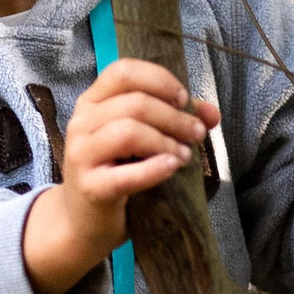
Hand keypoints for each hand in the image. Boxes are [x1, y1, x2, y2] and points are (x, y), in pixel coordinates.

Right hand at [58, 58, 219, 248]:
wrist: (84, 221)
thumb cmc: (115, 173)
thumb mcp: (140, 140)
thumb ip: (174, 120)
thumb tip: (212, 113)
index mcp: (92, 103)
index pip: (123, 72)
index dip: (158, 80)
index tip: (183, 99)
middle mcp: (81, 123)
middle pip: (134, 103)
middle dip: (174, 117)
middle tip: (196, 133)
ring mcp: (81, 154)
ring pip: (128, 131)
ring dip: (166, 141)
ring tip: (185, 155)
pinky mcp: (90, 187)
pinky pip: (127, 174)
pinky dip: (154, 169)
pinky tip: (172, 168)